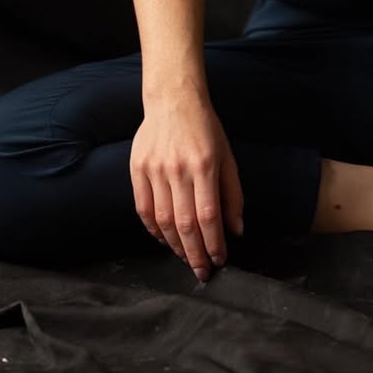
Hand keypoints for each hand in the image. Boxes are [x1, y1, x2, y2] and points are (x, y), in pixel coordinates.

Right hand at [130, 89, 244, 281]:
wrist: (173, 100)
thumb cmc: (206, 129)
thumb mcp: (228, 157)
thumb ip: (233, 194)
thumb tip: (235, 230)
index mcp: (204, 165)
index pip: (208, 216)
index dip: (214, 243)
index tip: (219, 260)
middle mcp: (177, 169)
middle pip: (184, 224)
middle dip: (194, 254)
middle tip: (202, 272)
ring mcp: (154, 169)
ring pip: (162, 221)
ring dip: (174, 246)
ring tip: (185, 257)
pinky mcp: (137, 169)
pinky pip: (143, 209)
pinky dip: (154, 230)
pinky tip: (165, 240)